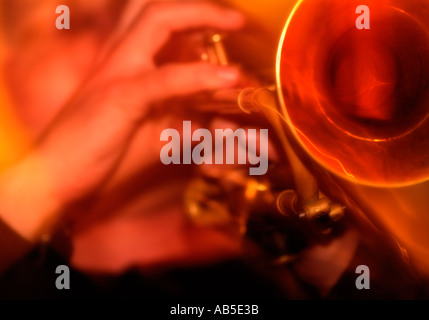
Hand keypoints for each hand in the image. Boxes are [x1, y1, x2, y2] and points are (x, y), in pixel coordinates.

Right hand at [0, 1, 244, 240]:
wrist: (57, 178)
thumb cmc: (102, 153)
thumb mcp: (153, 136)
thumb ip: (184, 125)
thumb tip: (218, 123)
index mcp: (124, 63)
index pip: (156, 21)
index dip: (192, 16)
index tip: (225, 26)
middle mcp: (119, 57)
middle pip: (157, 8)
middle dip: (200, 6)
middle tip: (234, 20)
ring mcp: (118, 72)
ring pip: (158, 21)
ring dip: (202, 18)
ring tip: (235, 25)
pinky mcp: (120, 96)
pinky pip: (165, 79)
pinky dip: (200, 76)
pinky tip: (230, 77)